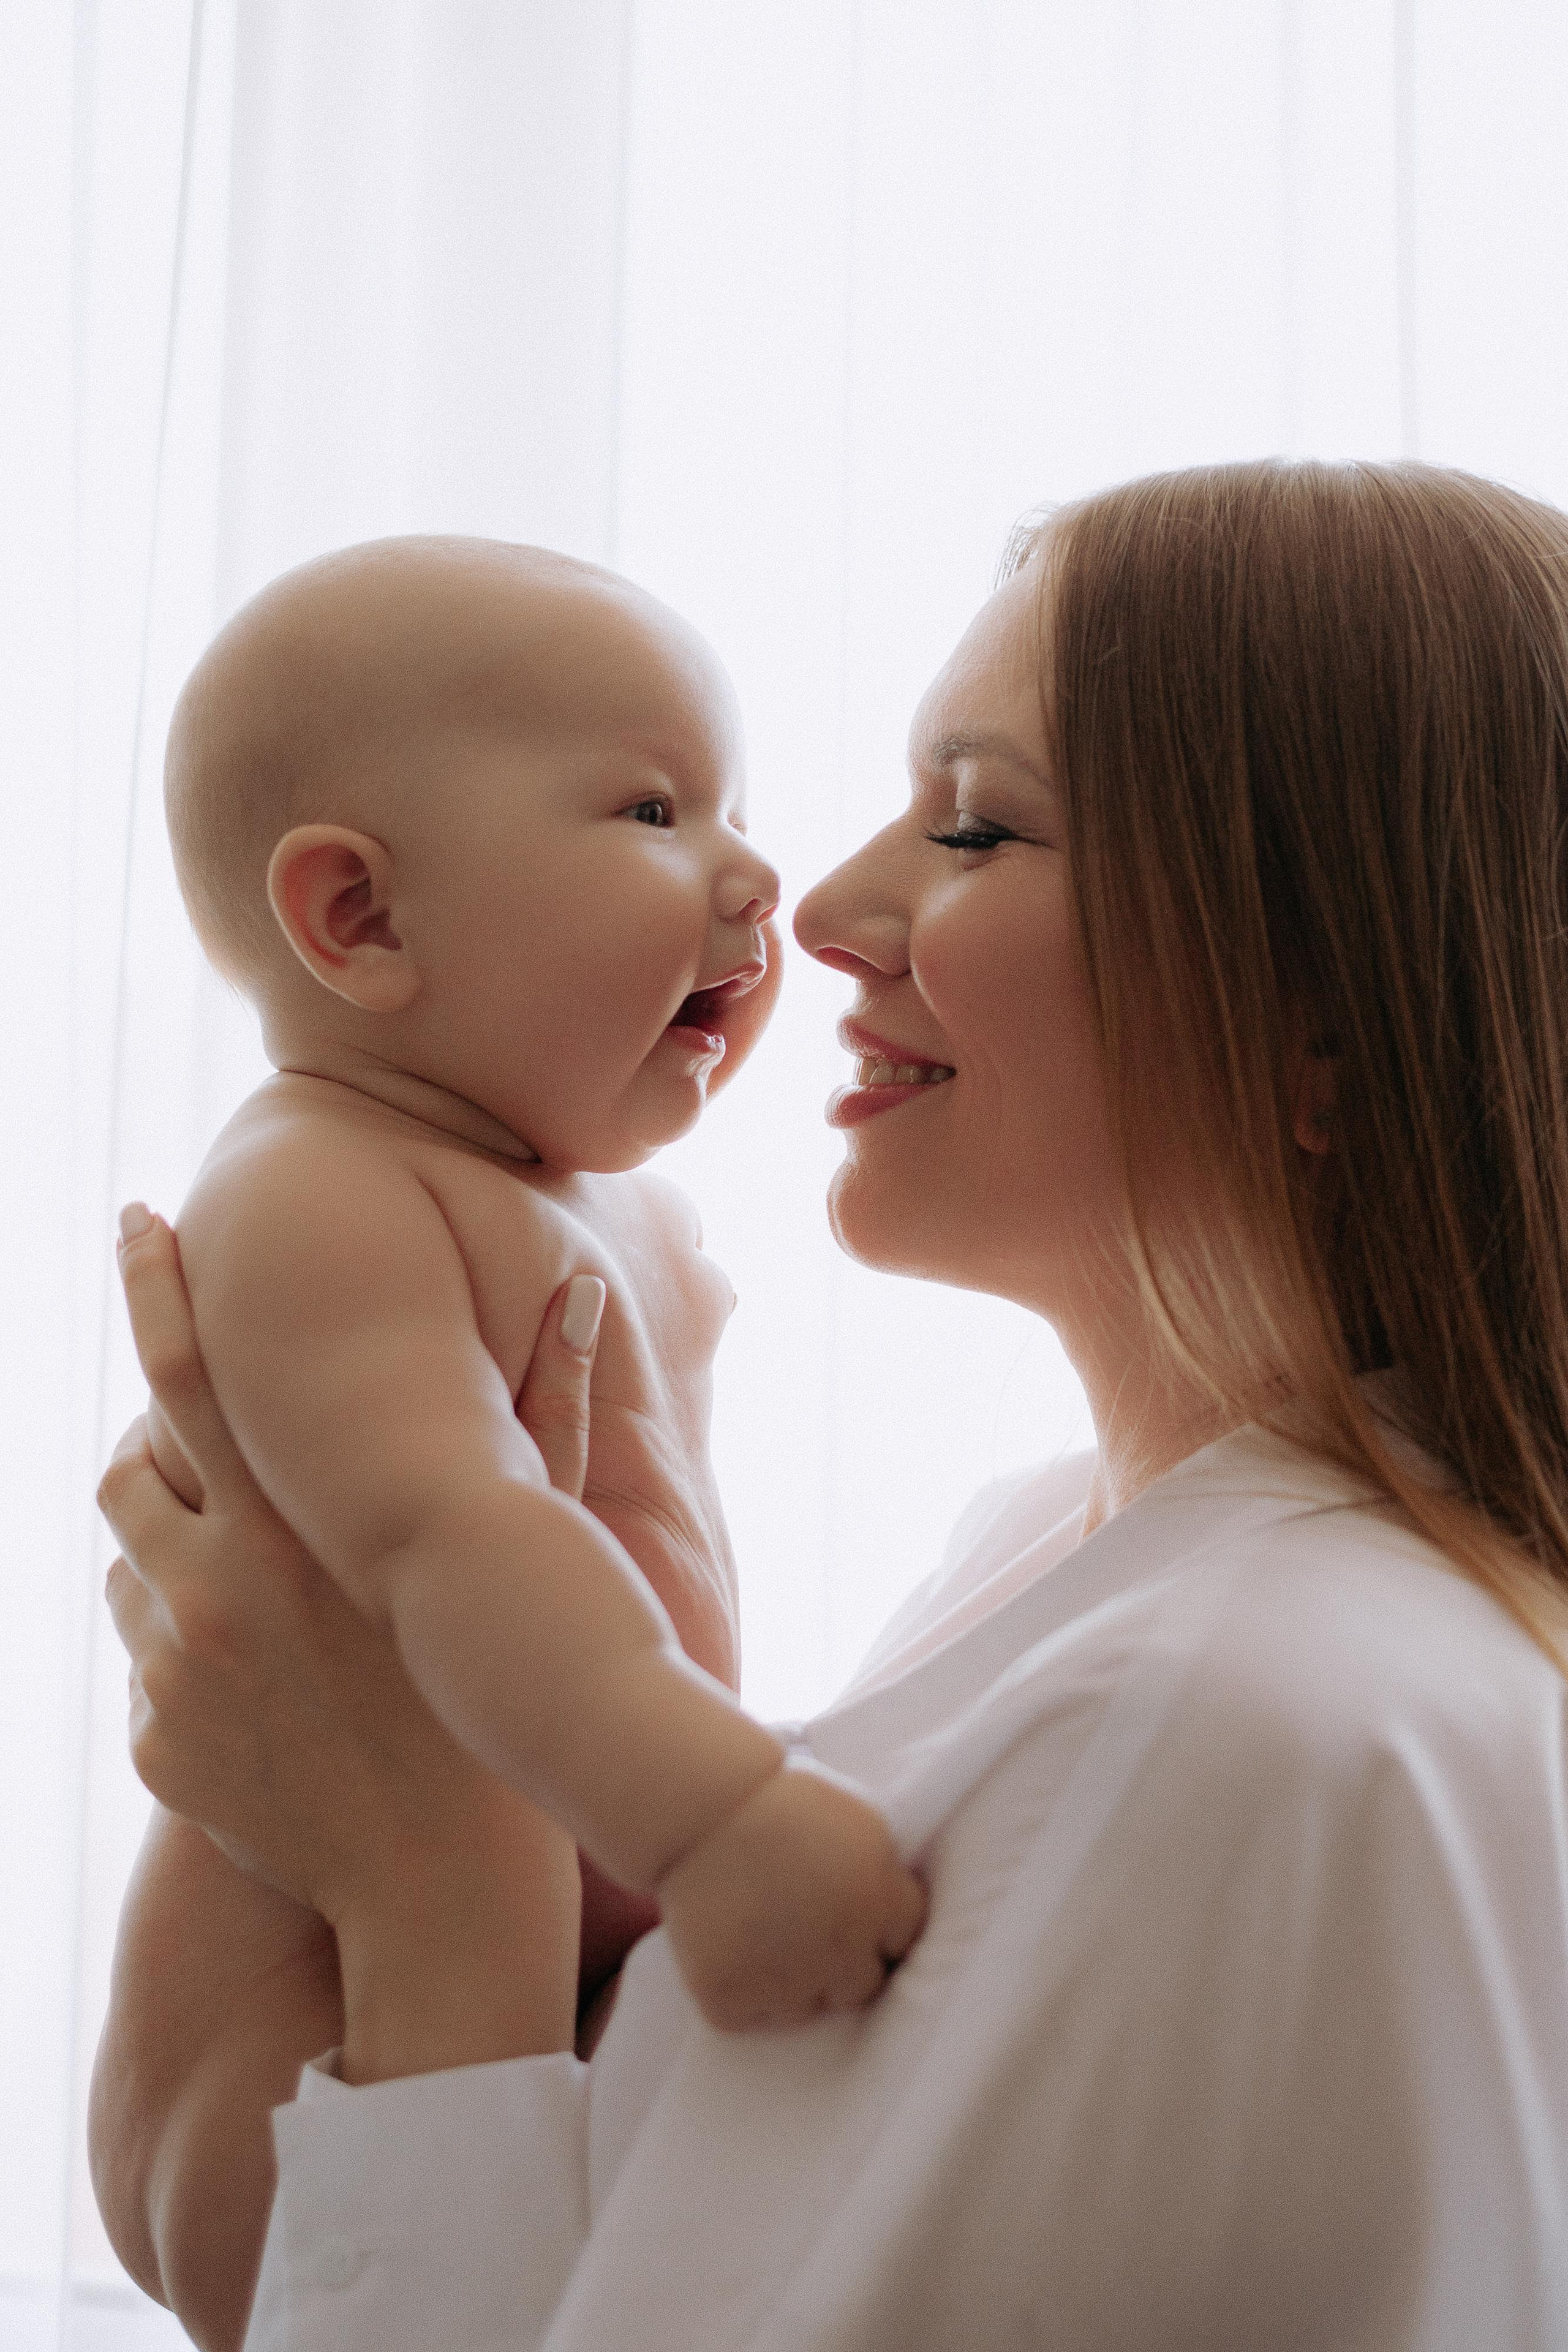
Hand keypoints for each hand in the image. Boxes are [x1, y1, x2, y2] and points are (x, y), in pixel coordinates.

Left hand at [99, 1214, 603, 1928]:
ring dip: (174, 1550)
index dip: (158, 1286)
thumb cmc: (498, 1710)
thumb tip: (575, 1293)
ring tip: (259, 1584)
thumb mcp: (528, 1556)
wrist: (442, 1894)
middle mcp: (214, 1589)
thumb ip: (549, 1416)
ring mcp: (173, 1672)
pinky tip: (271, 1687)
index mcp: (296, 1525)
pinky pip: (147, 1664)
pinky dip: (189, 1651)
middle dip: (156, 1442)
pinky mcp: (154, 1745)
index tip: (139, 1221)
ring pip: (129, 1565)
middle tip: (213, 1453)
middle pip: (126, 1465)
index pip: (189, 1369)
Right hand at [656, 1759, 927, 2032]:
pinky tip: (729, 1949)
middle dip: (843, 1964)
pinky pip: (746, 2015)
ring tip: (762, 1935)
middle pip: (862, 1988)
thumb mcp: (857, 1821)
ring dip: (791, 1983)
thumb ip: (883, 1875)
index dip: (881, 1929)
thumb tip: (895, 1916)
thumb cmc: (780, 1799)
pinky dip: (738, 1992)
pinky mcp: (731, 1998)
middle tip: (807, 1930)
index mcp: (879, 1900)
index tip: (857, 1917)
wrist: (701, 1805)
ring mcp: (785, 1981)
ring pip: (805, 2009)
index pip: (905, 1941)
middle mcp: (841, 1949)